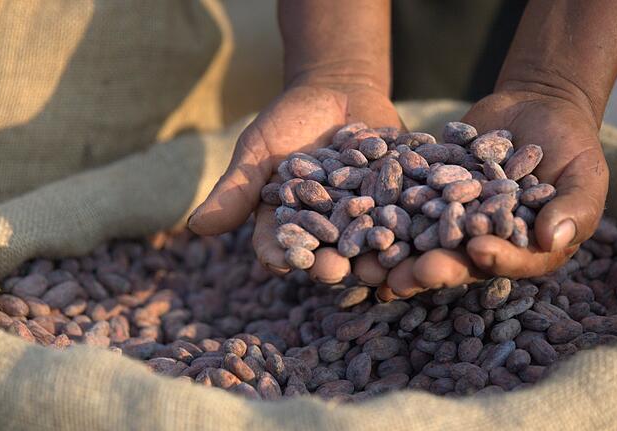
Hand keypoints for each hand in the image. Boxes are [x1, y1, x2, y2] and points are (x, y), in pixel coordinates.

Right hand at [188, 84, 401, 282]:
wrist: (338, 90)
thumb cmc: (288, 122)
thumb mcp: (258, 150)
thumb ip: (235, 188)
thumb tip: (195, 226)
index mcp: (290, 227)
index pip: (280, 247)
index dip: (281, 255)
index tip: (283, 261)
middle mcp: (329, 232)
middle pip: (328, 253)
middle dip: (332, 262)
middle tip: (338, 270)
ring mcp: (367, 219)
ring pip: (369, 242)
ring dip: (375, 254)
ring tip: (381, 260)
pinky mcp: (401, 202)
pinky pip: (408, 214)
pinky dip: (414, 220)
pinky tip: (420, 226)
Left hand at [386, 89, 607, 297]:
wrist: (535, 105)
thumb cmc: (571, 143)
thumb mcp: (584, 173)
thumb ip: (575, 208)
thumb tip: (553, 239)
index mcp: (525, 248)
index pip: (509, 260)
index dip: (494, 259)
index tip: (477, 251)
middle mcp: (484, 241)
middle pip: (457, 260)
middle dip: (431, 268)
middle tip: (405, 277)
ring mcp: (453, 219)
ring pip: (423, 241)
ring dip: (397, 254)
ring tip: (370, 265)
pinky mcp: (429, 194)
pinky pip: (405, 204)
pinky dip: (383, 211)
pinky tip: (358, 216)